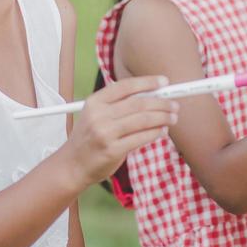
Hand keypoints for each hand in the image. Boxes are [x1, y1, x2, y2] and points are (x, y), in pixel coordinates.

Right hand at [59, 75, 177, 185]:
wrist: (73, 165)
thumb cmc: (90, 138)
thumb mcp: (96, 115)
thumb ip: (118, 104)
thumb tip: (152, 94)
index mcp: (95, 101)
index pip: (125, 86)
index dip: (147, 82)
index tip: (164, 82)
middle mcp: (99, 115)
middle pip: (138, 103)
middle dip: (161, 102)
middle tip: (174, 104)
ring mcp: (105, 133)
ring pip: (143, 120)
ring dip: (163, 117)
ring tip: (173, 117)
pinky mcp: (113, 150)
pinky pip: (141, 138)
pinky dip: (156, 133)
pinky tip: (163, 131)